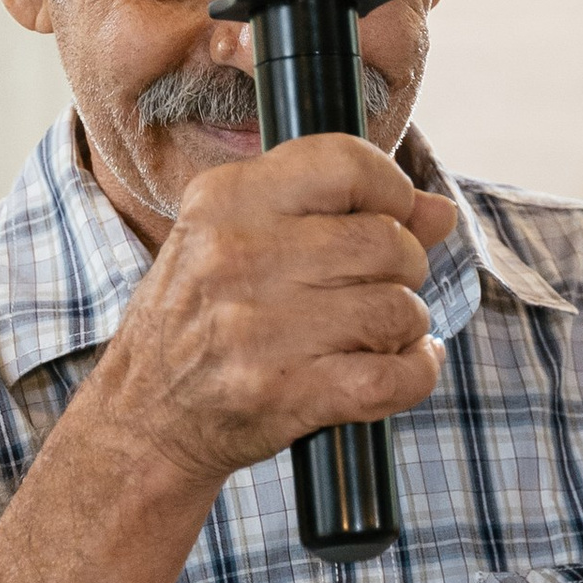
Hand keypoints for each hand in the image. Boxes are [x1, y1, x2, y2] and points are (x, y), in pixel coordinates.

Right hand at [90, 138, 454, 491]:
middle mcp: (239, 257)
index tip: (391, 216)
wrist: (144, 418)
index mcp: (225, 200)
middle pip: (388, 242)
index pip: (347, 164)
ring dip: (405, 326)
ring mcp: (262, 330)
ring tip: (374, 333)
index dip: (392, 190)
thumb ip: (338, 214)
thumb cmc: (201, 319)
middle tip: (378, 287)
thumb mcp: (242, 242)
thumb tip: (438, 211)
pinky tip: (399, 367)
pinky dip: (416, 373)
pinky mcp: (288, 394)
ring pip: (398, 310)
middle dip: (404, 268)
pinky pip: (396, 375)